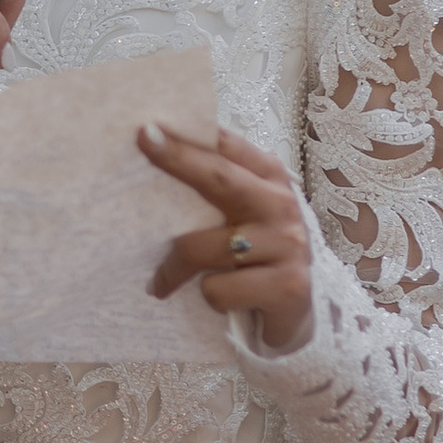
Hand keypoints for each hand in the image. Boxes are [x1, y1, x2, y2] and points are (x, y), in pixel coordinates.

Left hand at [142, 124, 316, 354]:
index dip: (189, 137)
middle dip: (179, 160)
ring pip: (204, 248)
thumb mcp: (244, 216)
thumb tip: (155, 150)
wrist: (299, 313)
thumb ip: (216, 186)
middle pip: (221, 179)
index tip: (148, 128)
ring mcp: (288, 246)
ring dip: (173, 269)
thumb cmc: (258, 257)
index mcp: (270, 179)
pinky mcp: (288, 287)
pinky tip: (224, 301)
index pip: (227, 149)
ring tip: (163, 281)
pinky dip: (209, 298)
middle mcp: (282, 205)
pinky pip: (218, 289)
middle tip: (144, 144)